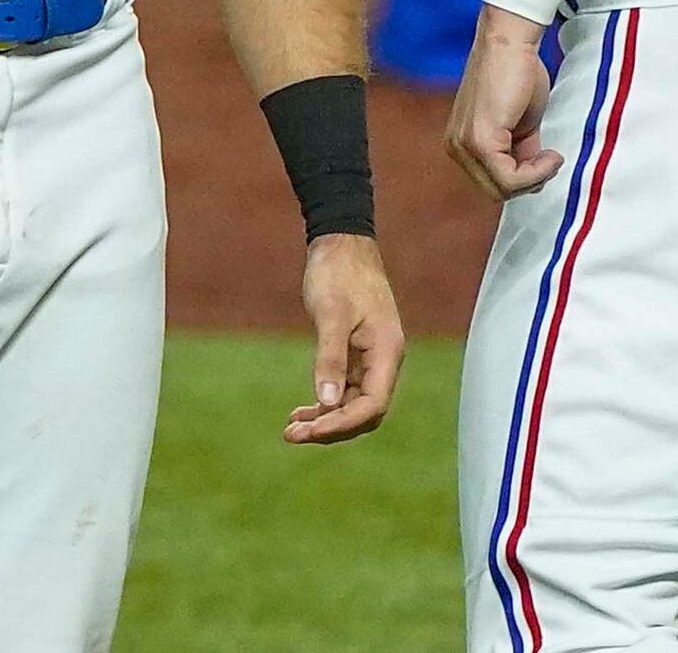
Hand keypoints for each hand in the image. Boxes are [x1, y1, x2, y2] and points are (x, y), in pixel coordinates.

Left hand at [286, 233, 403, 444]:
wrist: (341, 242)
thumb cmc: (338, 272)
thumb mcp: (330, 313)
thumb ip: (330, 357)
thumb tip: (327, 401)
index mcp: (386, 352)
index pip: (372, 405)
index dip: (342, 424)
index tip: (310, 431)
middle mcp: (384, 360)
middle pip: (364, 412)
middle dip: (330, 428)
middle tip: (291, 436)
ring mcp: (371, 358)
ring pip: (353, 404)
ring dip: (325, 419)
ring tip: (291, 430)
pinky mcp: (357, 353)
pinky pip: (345, 389)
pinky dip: (325, 402)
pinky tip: (302, 411)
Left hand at [444, 4, 564, 200]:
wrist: (510, 43)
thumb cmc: (517, 74)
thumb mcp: (520, 124)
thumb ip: (520, 151)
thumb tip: (533, 177)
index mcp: (462, 143)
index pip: (493, 183)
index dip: (525, 179)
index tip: (546, 159)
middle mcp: (457, 146)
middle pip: (497, 191)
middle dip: (530, 181)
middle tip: (550, 160)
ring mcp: (465, 144)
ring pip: (504, 188)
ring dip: (535, 177)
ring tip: (551, 155)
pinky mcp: (480, 139)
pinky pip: (509, 177)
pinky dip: (536, 172)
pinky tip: (550, 154)